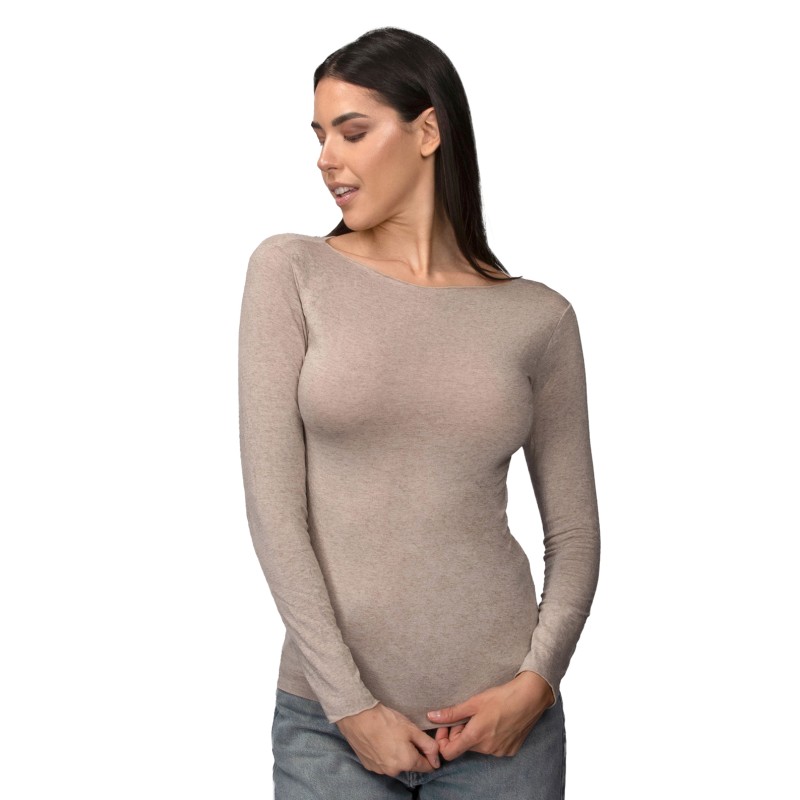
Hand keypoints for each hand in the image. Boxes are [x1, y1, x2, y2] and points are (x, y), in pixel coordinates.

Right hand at [336, 702, 440, 776]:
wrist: (358, 716)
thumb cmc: (386, 720)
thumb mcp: (412, 729)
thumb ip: (428, 745)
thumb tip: (437, 760)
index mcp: (407, 762)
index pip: (426, 767)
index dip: (429, 756)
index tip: (425, 744)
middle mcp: (393, 771)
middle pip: (410, 765)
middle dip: (411, 752)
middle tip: (404, 734)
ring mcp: (379, 770)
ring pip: (395, 764)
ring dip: (397, 754)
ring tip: (390, 736)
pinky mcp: (369, 766)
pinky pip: (383, 763)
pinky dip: (384, 754)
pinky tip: (380, 740)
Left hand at [426, 671, 555, 760]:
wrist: (530, 697)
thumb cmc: (501, 697)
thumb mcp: (474, 702)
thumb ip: (452, 713)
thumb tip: (432, 717)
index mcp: (476, 737)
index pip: (449, 753)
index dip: (443, 740)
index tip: (447, 726)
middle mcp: (487, 749)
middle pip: (464, 747)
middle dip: (460, 733)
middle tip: (466, 715)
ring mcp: (500, 751)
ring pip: (478, 747)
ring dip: (475, 734)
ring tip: (482, 716)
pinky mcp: (510, 750)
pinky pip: (493, 747)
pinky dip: (489, 737)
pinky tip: (495, 721)